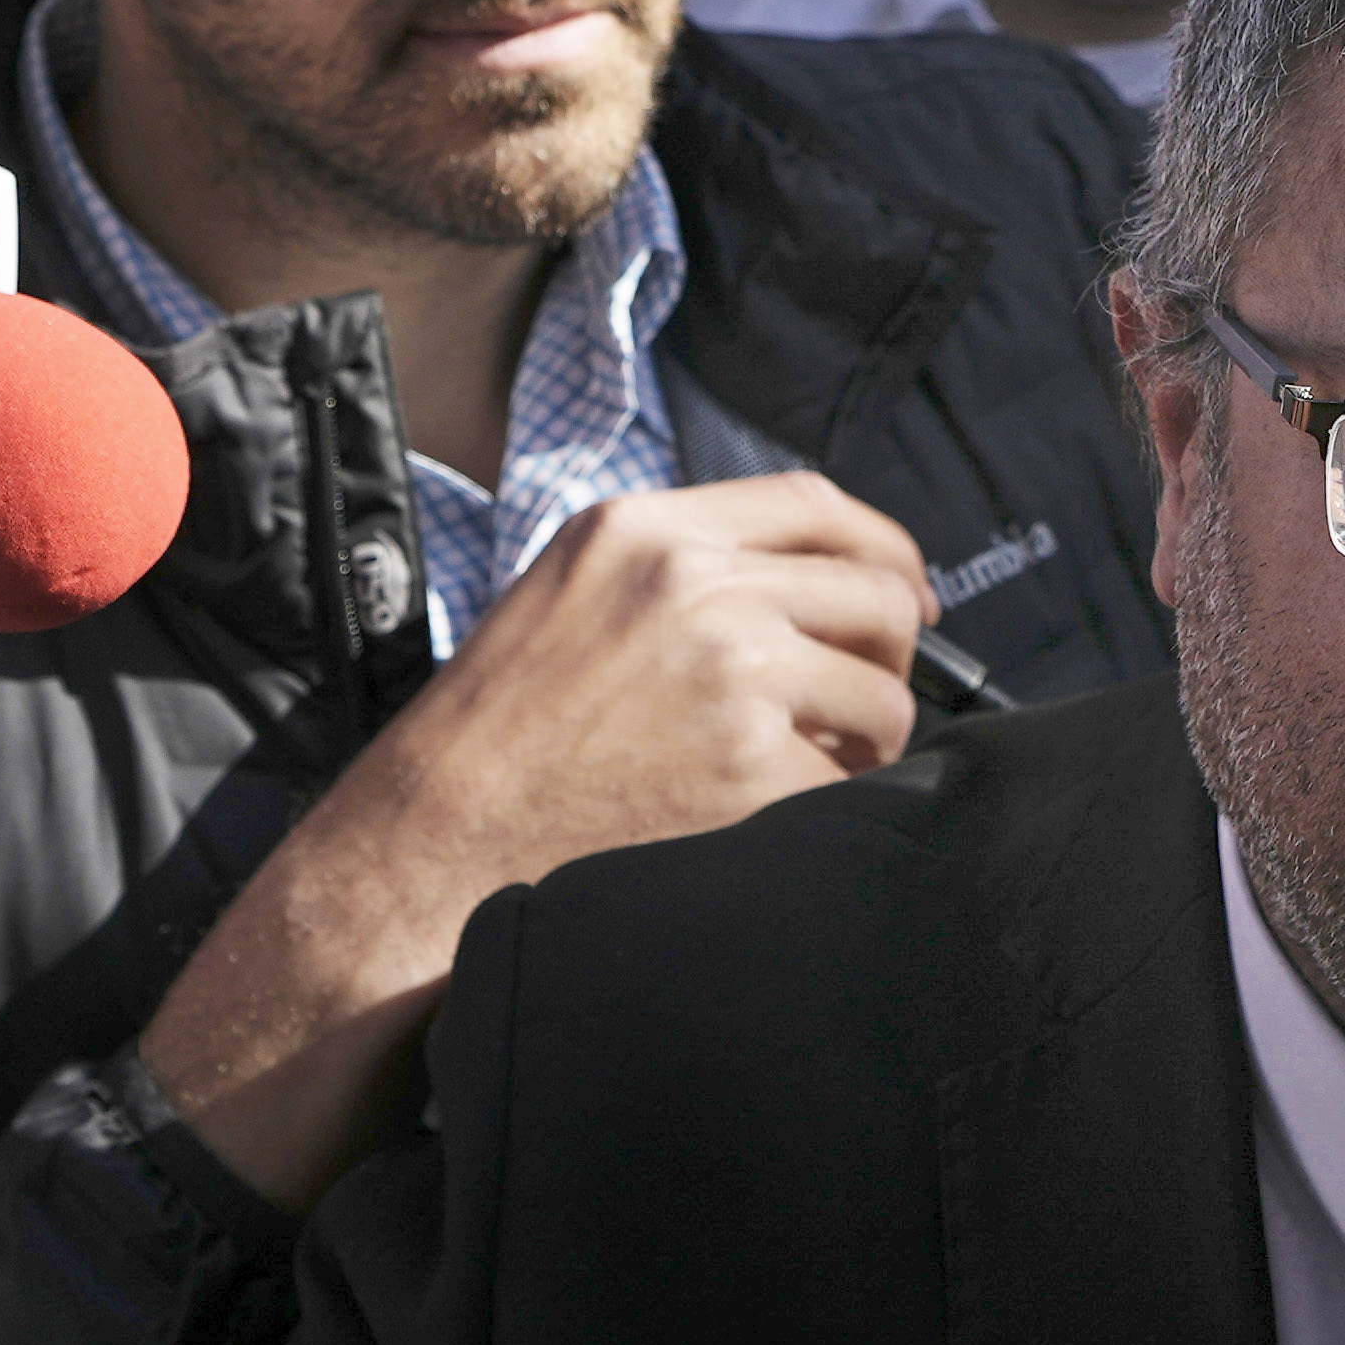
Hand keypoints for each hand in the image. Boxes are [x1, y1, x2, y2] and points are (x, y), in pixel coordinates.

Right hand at [141, 476, 929, 1200]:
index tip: (912, 590)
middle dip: (889, 656)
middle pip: (875, 595)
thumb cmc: (496, 730)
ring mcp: (729, 677)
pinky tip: (773, 818)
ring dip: (867, 742)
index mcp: (645, 531)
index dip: (885, 547)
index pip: (815, 502)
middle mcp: (695, 586)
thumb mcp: (569, 594)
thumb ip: (680, 566)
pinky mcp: (749, 771)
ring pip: (883, 696)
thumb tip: (814, 584)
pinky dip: (829, 809)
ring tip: (813, 769)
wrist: (432, 842)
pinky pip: (848, 785)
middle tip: (863, 705)